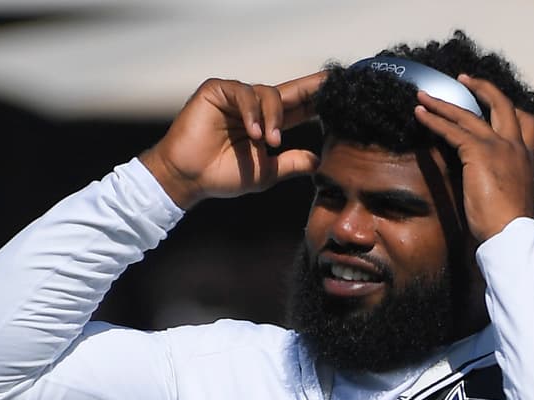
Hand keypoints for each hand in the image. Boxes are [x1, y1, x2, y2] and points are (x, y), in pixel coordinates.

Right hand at [139, 72, 324, 209]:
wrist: (190, 178)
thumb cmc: (223, 176)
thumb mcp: (266, 172)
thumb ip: (291, 163)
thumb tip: (319, 162)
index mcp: (268, 123)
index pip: (299, 107)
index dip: (318, 100)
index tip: (343, 94)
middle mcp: (254, 106)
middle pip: (289, 92)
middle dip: (311, 89)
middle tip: (332, 86)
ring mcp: (236, 97)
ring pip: (267, 93)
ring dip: (272, 118)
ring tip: (269, 142)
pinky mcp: (217, 90)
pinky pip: (242, 93)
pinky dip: (251, 112)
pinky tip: (253, 132)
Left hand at [413, 75, 533, 241]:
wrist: (510, 234)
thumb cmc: (513, 226)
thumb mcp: (524, 205)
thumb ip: (529, 199)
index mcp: (527, 157)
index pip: (525, 121)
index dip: (510, 107)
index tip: (494, 100)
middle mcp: (515, 146)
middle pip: (501, 104)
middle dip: (481, 88)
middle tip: (464, 79)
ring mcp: (497, 146)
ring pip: (468, 115)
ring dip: (444, 103)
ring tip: (424, 95)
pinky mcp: (478, 152)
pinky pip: (452, 130)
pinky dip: (434, 119)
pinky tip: (420, 114)